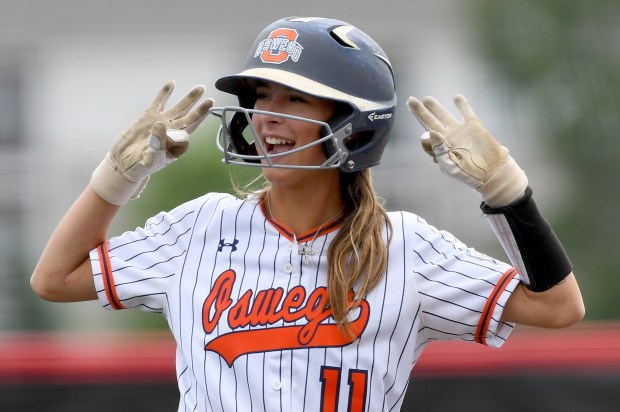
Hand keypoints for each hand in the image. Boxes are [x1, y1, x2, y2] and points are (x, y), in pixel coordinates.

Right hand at [91, 81, 213, 204]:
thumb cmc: (140, 165)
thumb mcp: (150, 158)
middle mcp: (171, 131)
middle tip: (211, 100)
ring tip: (200, 88)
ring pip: (178, 108)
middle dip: (200, 109)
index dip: (186, 132)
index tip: (176, 133)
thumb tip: (161, 124)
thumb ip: (157, 143)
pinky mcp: (149, 116)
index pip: (187, 133)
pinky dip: (165, 93)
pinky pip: (159, 102)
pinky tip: (172, 83)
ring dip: (189, 99)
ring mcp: (161, 122)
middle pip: (189, 118)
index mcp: (175, 144)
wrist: (123, 162)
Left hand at [407, 94, 527, 205]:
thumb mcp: (449, 165)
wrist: (490, 171)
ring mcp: (459, 130)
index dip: (424, 139)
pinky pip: (466, 112)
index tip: (427, 139)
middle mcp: (447, 137)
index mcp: (439, 148)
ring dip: (435, 107)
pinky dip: (462, 104)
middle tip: (411, 100)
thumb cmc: (467, 172)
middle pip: (430, 121)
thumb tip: (429, 131)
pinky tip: (456, 97)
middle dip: (420, 111)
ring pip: (444, 115)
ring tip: (426, 99)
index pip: (426, 139)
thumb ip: (438, 149)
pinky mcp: (473, 125)